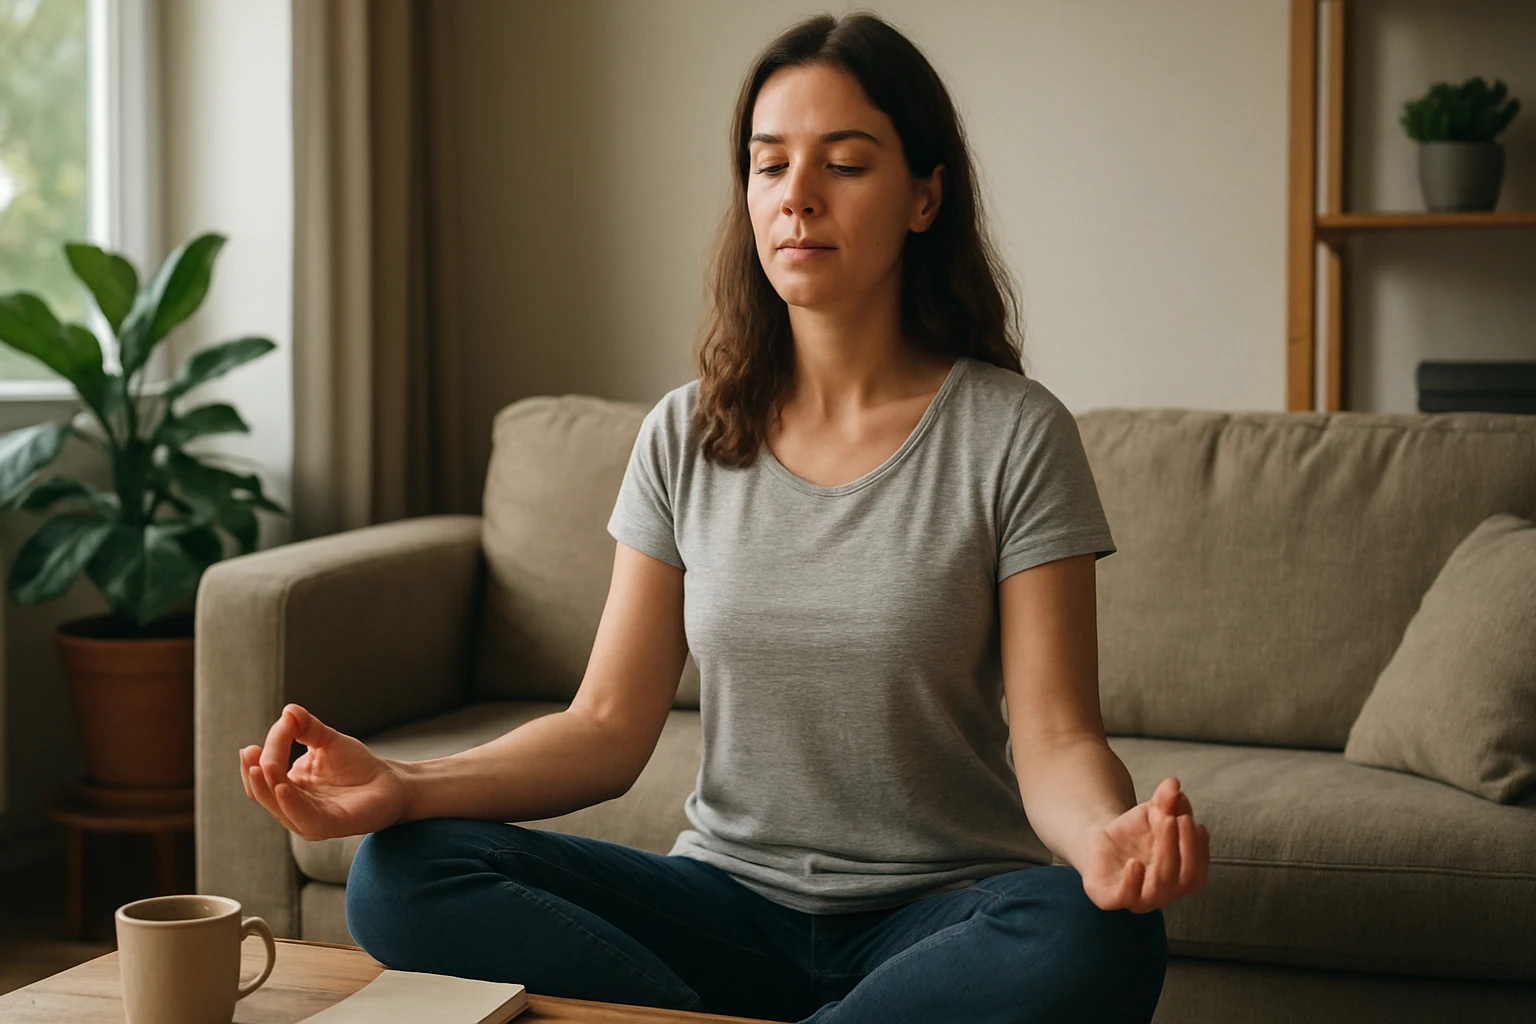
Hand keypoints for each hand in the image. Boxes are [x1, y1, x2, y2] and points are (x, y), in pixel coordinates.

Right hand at [238, 703, 409, 840]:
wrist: (392, 783)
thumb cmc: (357, 765)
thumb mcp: (327, 741)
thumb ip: (307, 728)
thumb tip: (288, 711)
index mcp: (289, 787)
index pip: (266, 770)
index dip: (270, 748)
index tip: (286, 722)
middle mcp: (293, 806)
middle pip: (263, 793)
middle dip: (254, 773)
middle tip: (249, 752)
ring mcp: (309, 819)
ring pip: (279, 807)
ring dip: (268, 787)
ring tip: (264, 766)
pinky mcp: (329, 826)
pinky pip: (304, 818)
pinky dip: (291, 804)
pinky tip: (283, 787)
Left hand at [1079, 776, 1208, 912]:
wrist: (1102, 841)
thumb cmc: (1136, 831)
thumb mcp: (1153, 812)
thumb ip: (1165, 800)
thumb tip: (1173, 783)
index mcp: (1179, 881)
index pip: (1197, 872)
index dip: (1199, 850)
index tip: (1194, 822)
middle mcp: (1163, 895)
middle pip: (1183, 877)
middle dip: (1183, 846)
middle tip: (1175, 817)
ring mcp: (1138, 900)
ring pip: (1158, 888)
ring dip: (1164, 855)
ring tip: (1162, 822)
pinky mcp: (1110, 898)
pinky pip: (1124, 897)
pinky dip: (1132, 883)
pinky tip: (1134, 863)